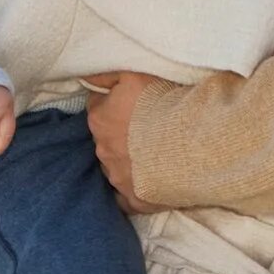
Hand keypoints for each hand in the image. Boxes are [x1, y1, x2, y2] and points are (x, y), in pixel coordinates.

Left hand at [84, 72, 160, 213]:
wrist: (189, 142)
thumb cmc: (163, 105)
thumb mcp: (133, 74)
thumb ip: (106, 75)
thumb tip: (85, 76)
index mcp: (100, 119)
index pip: (98, 107)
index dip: (115, 103)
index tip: (132, 102)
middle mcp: (102, 150)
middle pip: (107, 138)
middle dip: (122, 133)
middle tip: (148, 126)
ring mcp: (117, 178)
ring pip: (117, 166)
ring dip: (130, 160)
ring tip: (156, 152)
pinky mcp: (134, 199)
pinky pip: (127, 197)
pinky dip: (136, 189)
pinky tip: (149, 182)